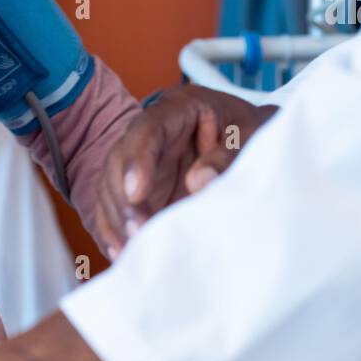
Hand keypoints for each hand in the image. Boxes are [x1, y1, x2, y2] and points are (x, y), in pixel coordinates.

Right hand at [94, 84, 277, 256]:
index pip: (148, 128)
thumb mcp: (250, 135)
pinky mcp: (141, 188)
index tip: (136, 193)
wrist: (248, 140)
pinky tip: (120, 251)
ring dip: (117, 218)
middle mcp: (151, 133)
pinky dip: (113, 229)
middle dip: (122, 198)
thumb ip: (227, 156)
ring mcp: (143, 161)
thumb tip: (198, 182)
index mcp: (178, 108)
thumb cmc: (249, 132)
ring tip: (131, 248)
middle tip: (137, 231)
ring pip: (110, 185)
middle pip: (118, 158)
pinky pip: (115, 206)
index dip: (137, 159)